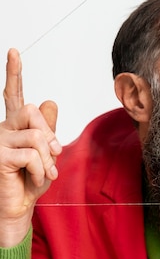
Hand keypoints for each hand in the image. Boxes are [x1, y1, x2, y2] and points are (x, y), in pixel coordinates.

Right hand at [0, 49, 61, 246]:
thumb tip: (49, 100)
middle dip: (49, 134)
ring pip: (36, 136)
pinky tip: (35, 179)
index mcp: (15, 125)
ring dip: (48, 159)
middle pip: (32, 111)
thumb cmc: (30, 181)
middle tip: (55, 155)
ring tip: (45, 174)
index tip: (13, 51)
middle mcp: (4, 128)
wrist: (20, 207)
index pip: (14, 95)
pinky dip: (41, 170)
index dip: (14, 73)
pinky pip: (32, 155)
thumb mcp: (46, 154)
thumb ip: (47, 129)